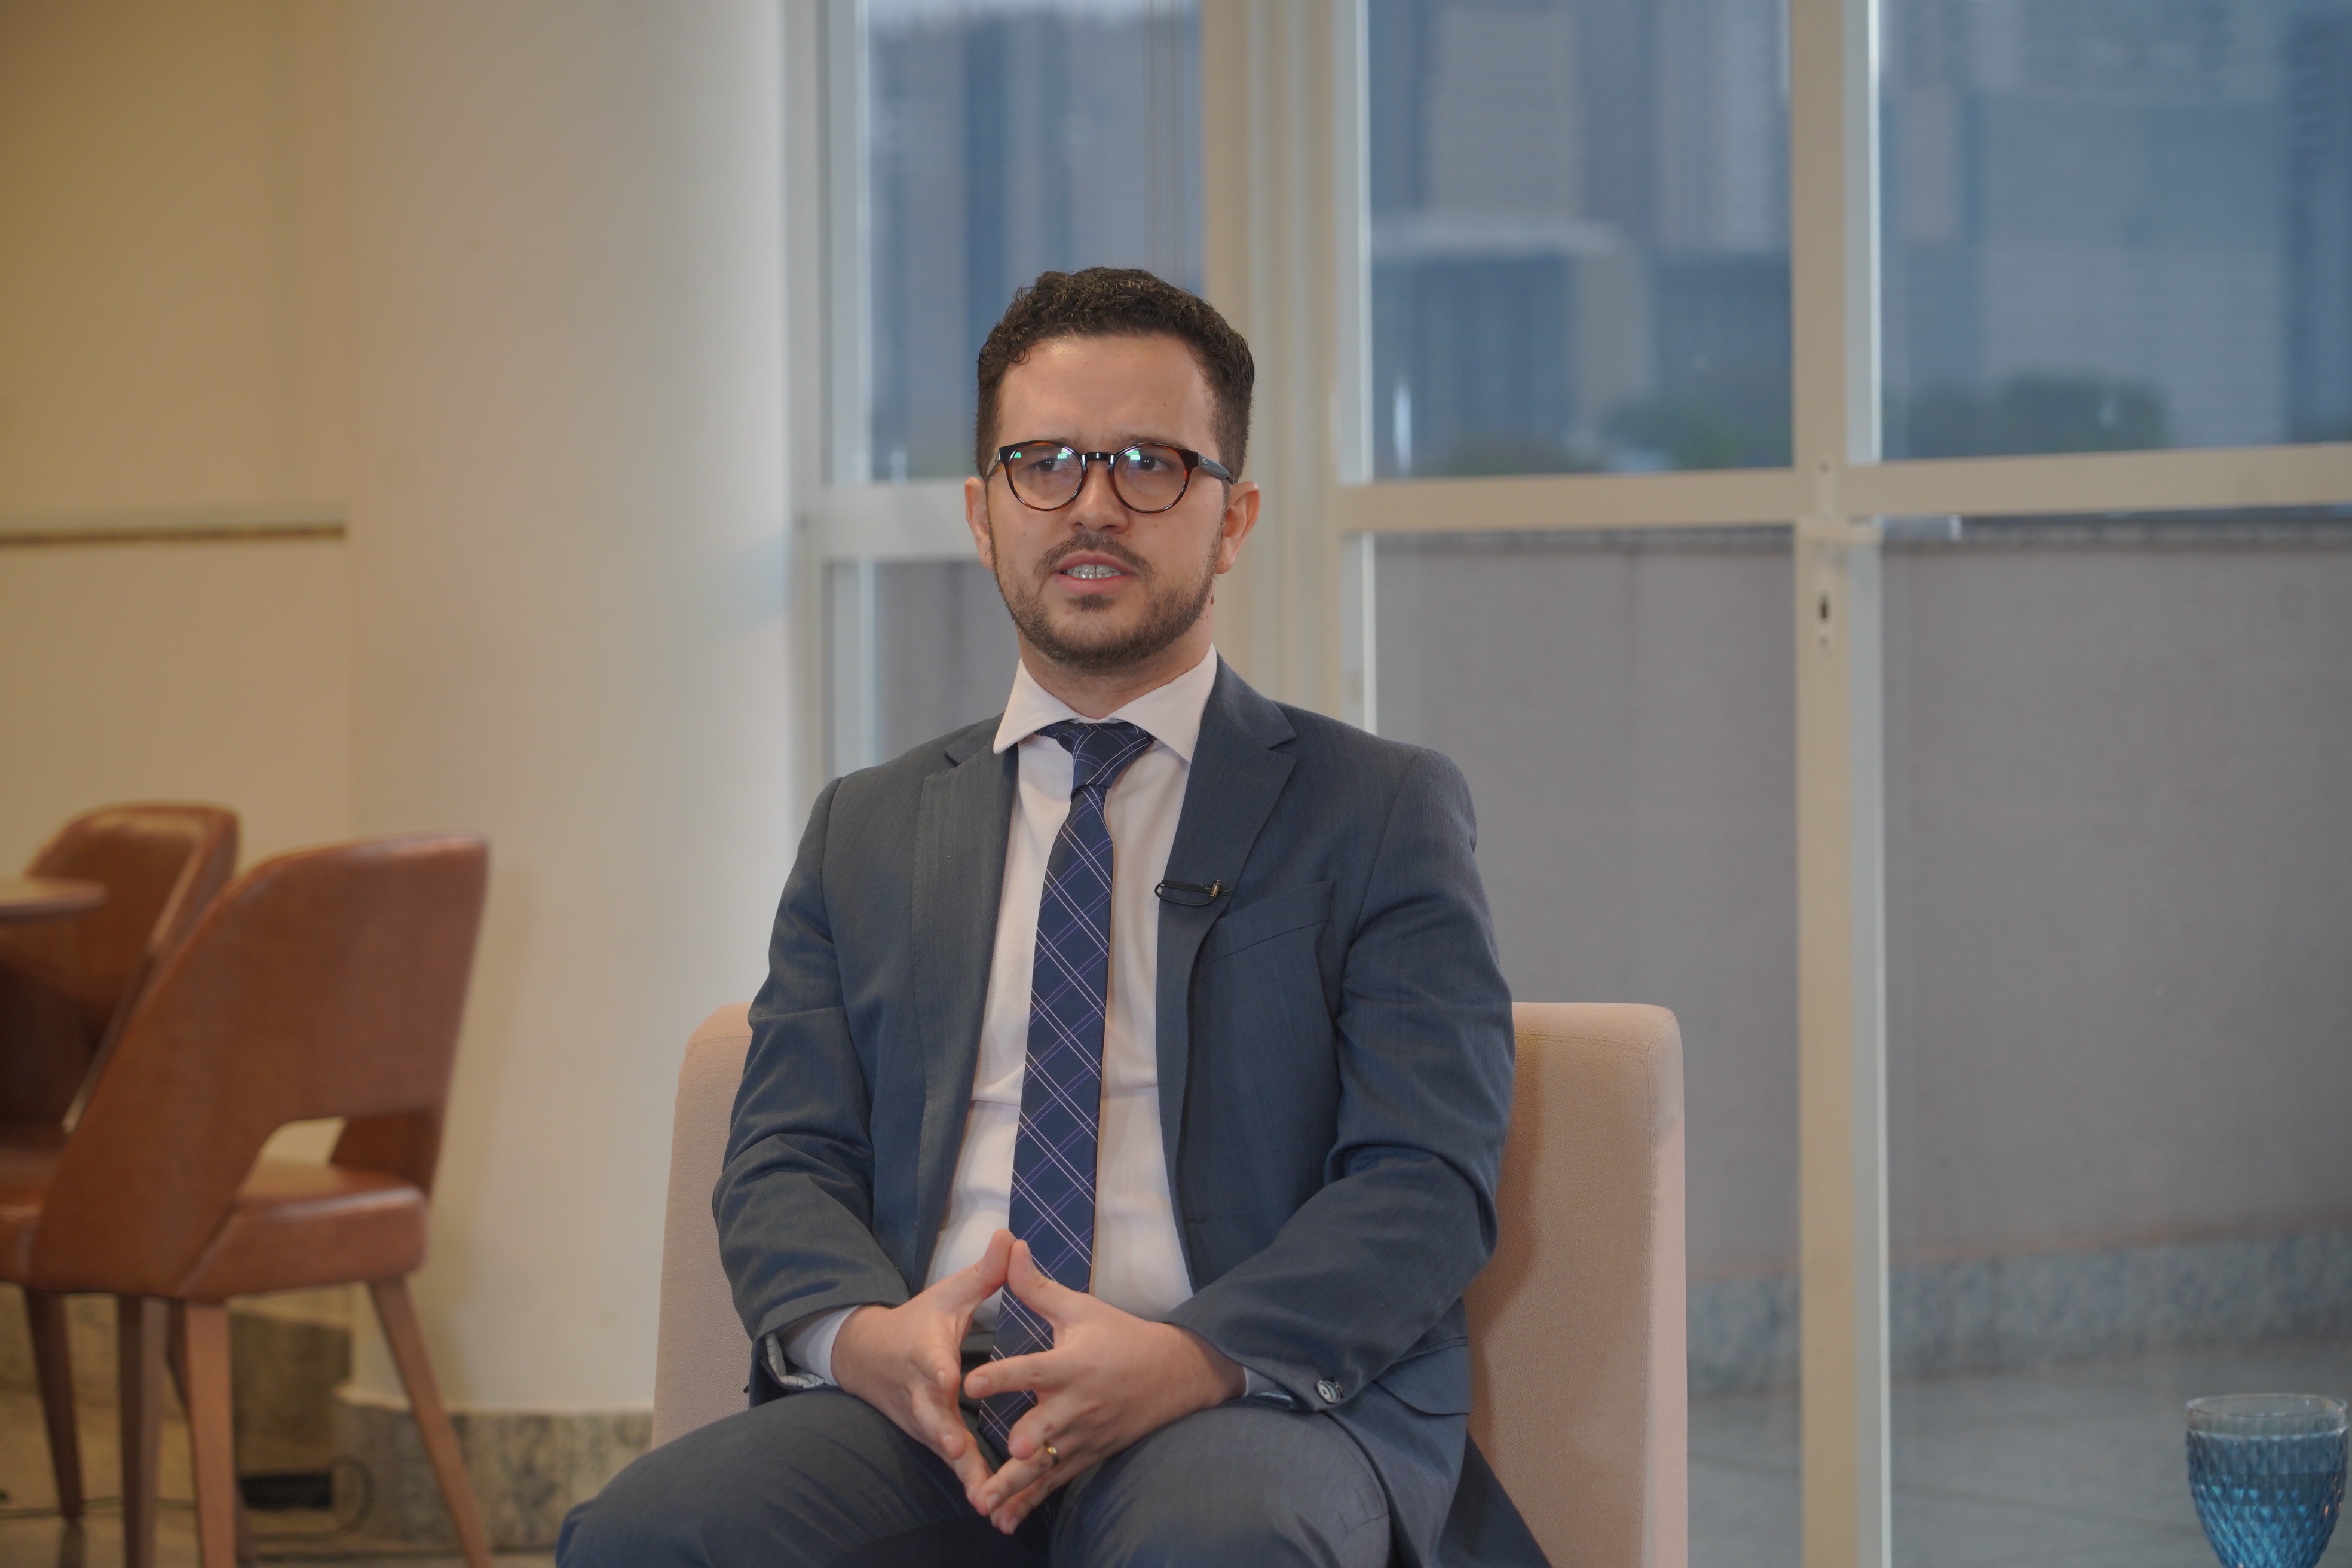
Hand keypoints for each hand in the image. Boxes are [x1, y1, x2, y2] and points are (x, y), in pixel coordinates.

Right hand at [831, 1228, 1013, 1496]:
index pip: (931, 1361)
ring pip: (942, 1446)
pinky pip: (951, 1461)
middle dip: (946, 1434)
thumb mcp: (949, 1294)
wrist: (869, 1356)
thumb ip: (985, 1272)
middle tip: (959, 1453)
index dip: (940, 1371)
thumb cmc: (919, 1321)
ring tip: (986, 1496)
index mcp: (925, 1351)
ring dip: (962, 1471)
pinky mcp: (931, 1437)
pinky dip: (968, 1480)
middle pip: (932, 1414)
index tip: (949, 1380)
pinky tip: (993, 1504)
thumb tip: (1013, 1236)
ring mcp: (922, 1418)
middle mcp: (920, 1390)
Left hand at [961, 1235, 1245, 1531]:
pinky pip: (1057, 1482)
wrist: (1174, 1375)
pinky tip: (1006, 1521)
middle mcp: (1078, 1404)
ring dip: (1017, 1487)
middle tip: (999, 1457)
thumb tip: (1009, 1246)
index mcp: (1072, 1364)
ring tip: (987, 1506)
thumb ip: (1038, 1287)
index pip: (1032, 1370)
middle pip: (1045, 1429)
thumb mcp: (1081, 1308)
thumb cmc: (1121, 1336)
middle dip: (1023, 1446)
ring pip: (1047, 1465)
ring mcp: (1085, 1435)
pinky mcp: (1088, 1455)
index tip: (970, 1384)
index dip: (1002, 1377)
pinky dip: (1032, 1502)